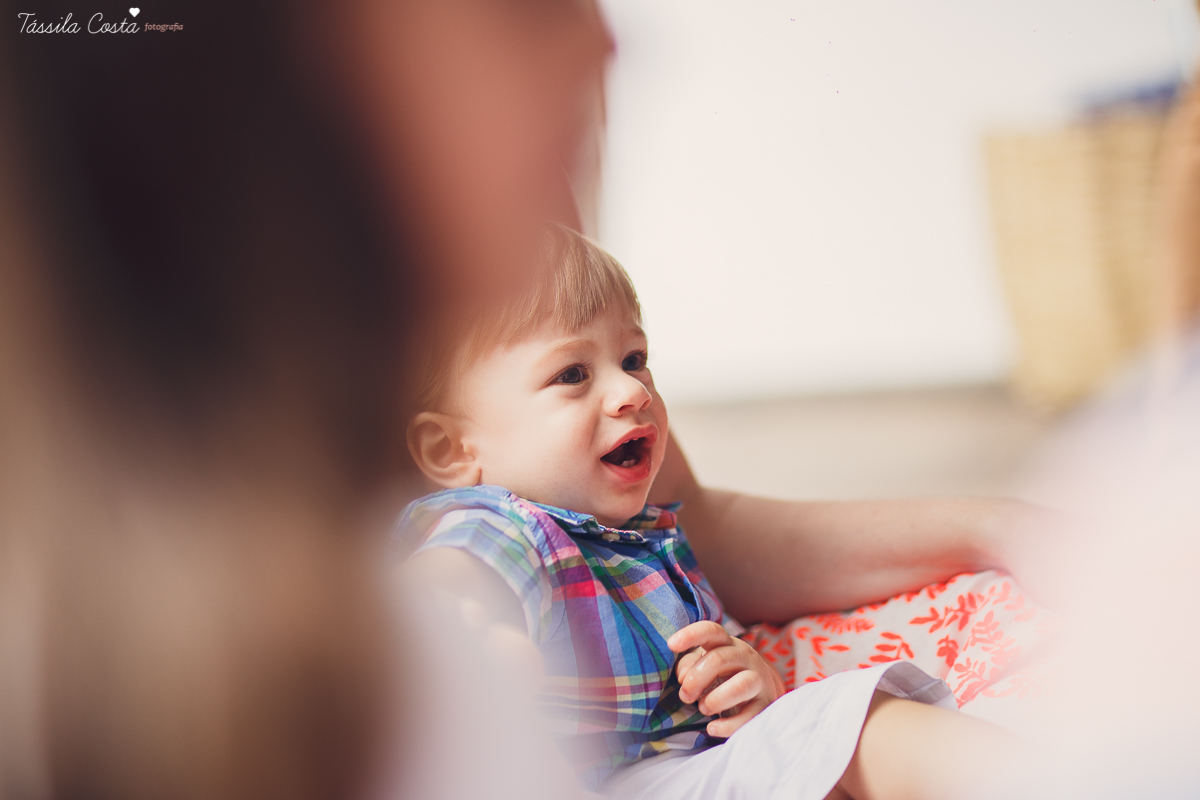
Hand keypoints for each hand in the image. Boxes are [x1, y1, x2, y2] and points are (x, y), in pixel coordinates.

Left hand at [667, 620, 784, 737]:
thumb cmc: (724, 675)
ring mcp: (759, 681)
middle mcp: (746, 658)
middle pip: (720, 659)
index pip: (711, 631)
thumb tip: (682, 676)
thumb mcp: (705, 665)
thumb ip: (689, 665)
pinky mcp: (764, 706)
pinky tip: (712, 728)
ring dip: (715, 699)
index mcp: (727, 644)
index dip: (690, 635)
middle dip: (696, 679)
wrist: (761, 692)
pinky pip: (749, 717)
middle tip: (685, 696)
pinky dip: (727, 725)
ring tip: (703, 708)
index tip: (670, 644)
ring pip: (740, 685)